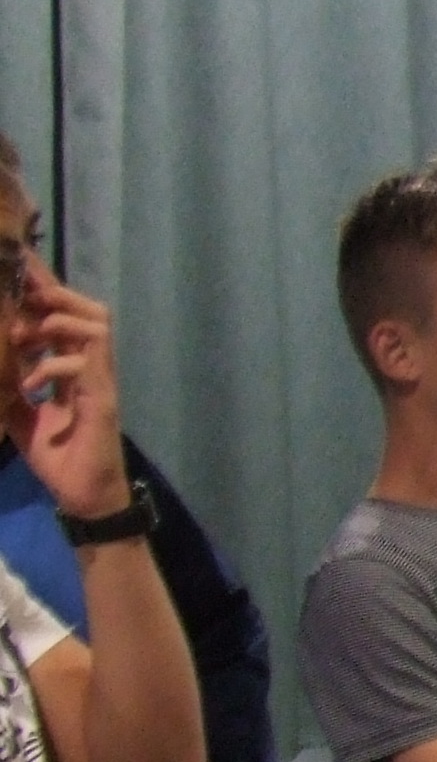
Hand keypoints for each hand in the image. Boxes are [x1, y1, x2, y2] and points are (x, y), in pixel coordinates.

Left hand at [6, 266, 128, 521]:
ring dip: (56, 323)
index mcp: (74, 369)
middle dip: (54, 297)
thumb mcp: (20, 415)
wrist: (84, 496)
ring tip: (24, 337)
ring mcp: (100, 382)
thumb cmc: (58, 458)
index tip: (21, 265)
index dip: (47, 290)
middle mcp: (92, 369)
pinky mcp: (101, 400)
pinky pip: (84, 364)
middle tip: (20, 302)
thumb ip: (10, 386)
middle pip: (89, 309)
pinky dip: (52, 364)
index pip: (65, 318)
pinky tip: (30, 383)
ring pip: (95, 326)